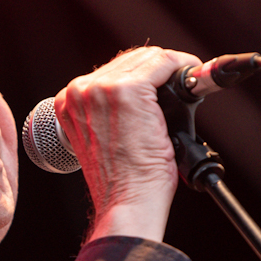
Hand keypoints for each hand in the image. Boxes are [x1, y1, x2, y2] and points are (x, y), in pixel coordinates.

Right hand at [53, 47, 199, 241]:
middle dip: (159, 71)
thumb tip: (147, 93)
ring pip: (148, 58)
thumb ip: (112, 111)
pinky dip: (182, 67)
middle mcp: (80, 91)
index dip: (145, 76)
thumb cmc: (121, 181)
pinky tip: (191, 78)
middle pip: (130, 60)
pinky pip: (163, 63)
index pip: (112, 71)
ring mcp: (101, 89)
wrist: (127, 202)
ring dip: (172, 69)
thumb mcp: (105, 138)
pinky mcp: (128, 91)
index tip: (163, 85)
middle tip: (181, 86)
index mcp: (69, 102)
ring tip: (187, 85)